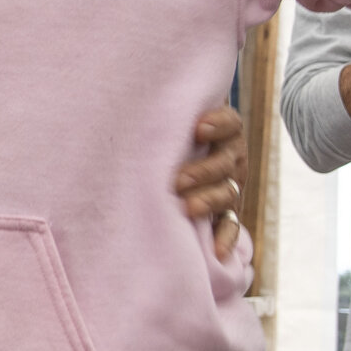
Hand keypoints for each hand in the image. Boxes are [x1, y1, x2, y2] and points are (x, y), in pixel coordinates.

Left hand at [173, 106, 247, 260]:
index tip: (198, 129)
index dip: (218, 125)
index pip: (229, 123)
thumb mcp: (167, 122)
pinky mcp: (226, 213)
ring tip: (188, 208)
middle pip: (225, 162)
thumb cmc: (162, 135)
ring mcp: (229, 186)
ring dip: (209, 200)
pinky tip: (216, 251)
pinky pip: (230, 226)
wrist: (173, 161)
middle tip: (178, 181)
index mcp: (222, 131)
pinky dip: (225, 238)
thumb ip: (160, 117)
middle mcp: (229, 157)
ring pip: (228, 192)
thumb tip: (120, 98)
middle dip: (203, 171)